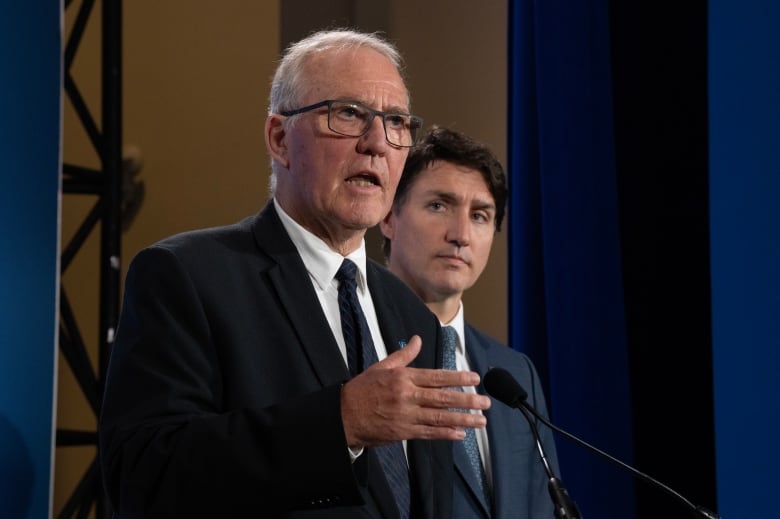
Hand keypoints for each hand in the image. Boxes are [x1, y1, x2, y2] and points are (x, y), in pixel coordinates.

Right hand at [340, 335, 490, 447]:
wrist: (343, 416)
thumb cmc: (362, 390)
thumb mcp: (381, 367)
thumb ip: (403, 355)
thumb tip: (417, 340)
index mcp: (403, 378)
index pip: (437, 376)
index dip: (458, 378)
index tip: (475, 378)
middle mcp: (407, 396)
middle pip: (443, 398)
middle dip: (467, 400)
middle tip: (486, 402)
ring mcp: (406, 416)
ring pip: (440, 417)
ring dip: (463, 419)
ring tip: (481, 420)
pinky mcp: (403, 432)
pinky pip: (429, 433)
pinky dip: (445, 434)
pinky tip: (460, 434)